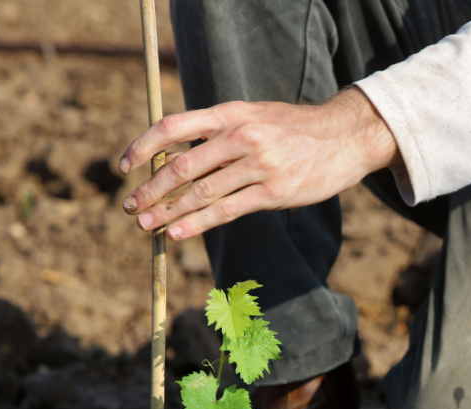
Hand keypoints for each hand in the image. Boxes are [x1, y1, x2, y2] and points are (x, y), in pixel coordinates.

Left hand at [118, 87, 400, 240]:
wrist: (345, 136)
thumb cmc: (297, 130)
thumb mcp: (256, 116)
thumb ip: (221, 132)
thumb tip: (182, 155)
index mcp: (231, 114)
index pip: (174, 127)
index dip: (143, 146)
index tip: (124, 166)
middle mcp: (241, 136)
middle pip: (183, 166)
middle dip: (152, 189)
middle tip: (131, 206)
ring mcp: (258, 165)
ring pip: (201, 192)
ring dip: (168, 211)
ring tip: (146, 225)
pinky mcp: (274, 192)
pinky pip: (227, 210)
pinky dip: (196, 223)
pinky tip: (176, 233)